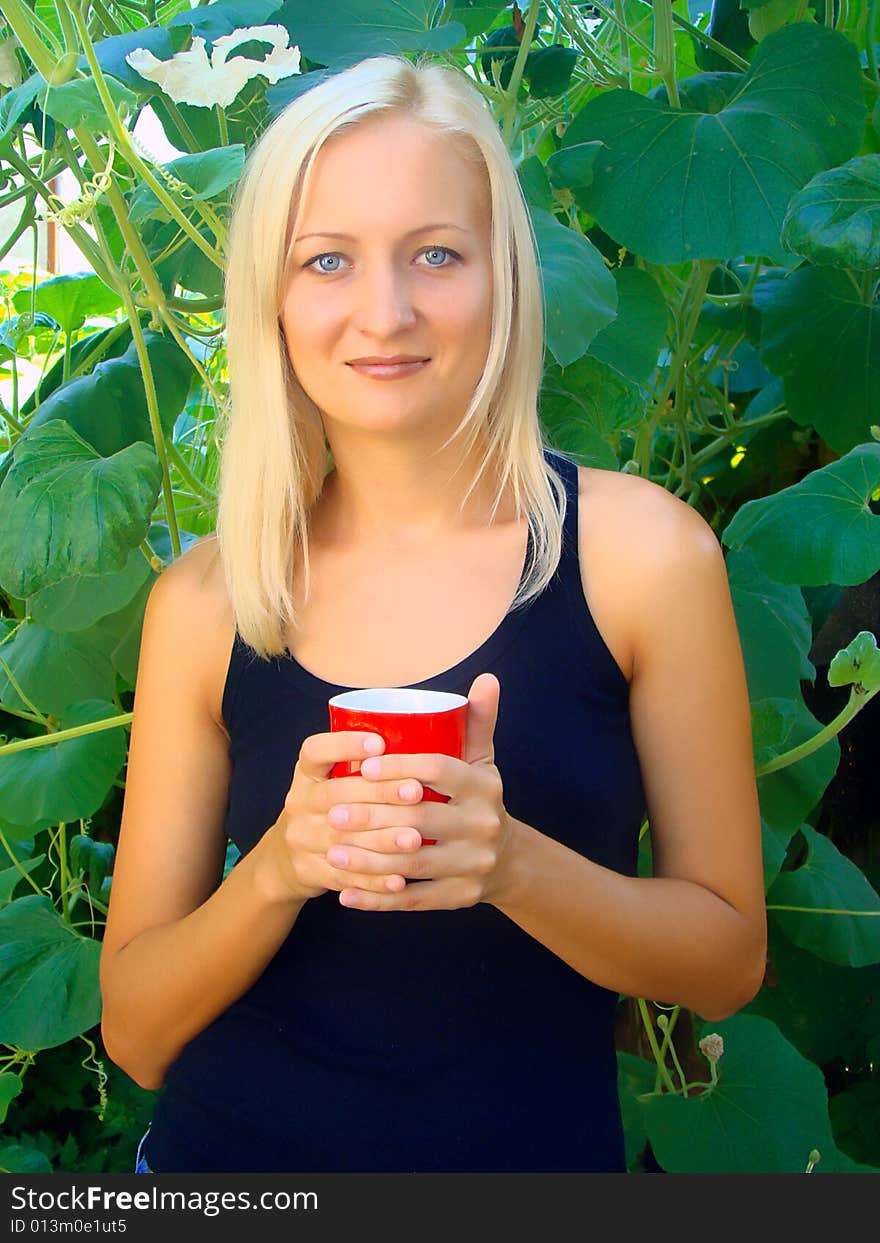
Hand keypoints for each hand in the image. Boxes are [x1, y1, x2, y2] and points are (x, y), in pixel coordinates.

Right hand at [257, 729, 427, 904]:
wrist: (282, 860)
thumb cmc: (324, 811)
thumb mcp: (327, 782)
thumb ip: (358, 767)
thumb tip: (417, 745)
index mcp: (306, 774)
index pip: (315, 751)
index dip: (345, 745)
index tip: (379, 744)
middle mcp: (299, 803)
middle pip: (336, 795)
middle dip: (379, 792)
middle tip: (415, 791)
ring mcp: (300, 839)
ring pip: (343, 839)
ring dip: (381, 840)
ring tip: (414, 838)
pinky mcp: (308, 871)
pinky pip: (344, 877)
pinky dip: (372, 881)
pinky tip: (399, 880)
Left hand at [328, 674, 518, 911]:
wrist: (508, 861)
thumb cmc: (479, 800)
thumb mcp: (484, 761)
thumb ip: (479, 721)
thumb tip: (486, 677)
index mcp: (484, 787)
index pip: (437, 771)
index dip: (399, 767)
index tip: (362, 766)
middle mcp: (483, 826)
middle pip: (419, 819)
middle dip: (371, 817)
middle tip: (332, 814)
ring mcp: (474, 865)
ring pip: (412, 864)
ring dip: (367, 861)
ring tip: (331, 852)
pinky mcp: (462, 897)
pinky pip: (414, 901)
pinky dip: (378, 900)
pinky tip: (345, 895)